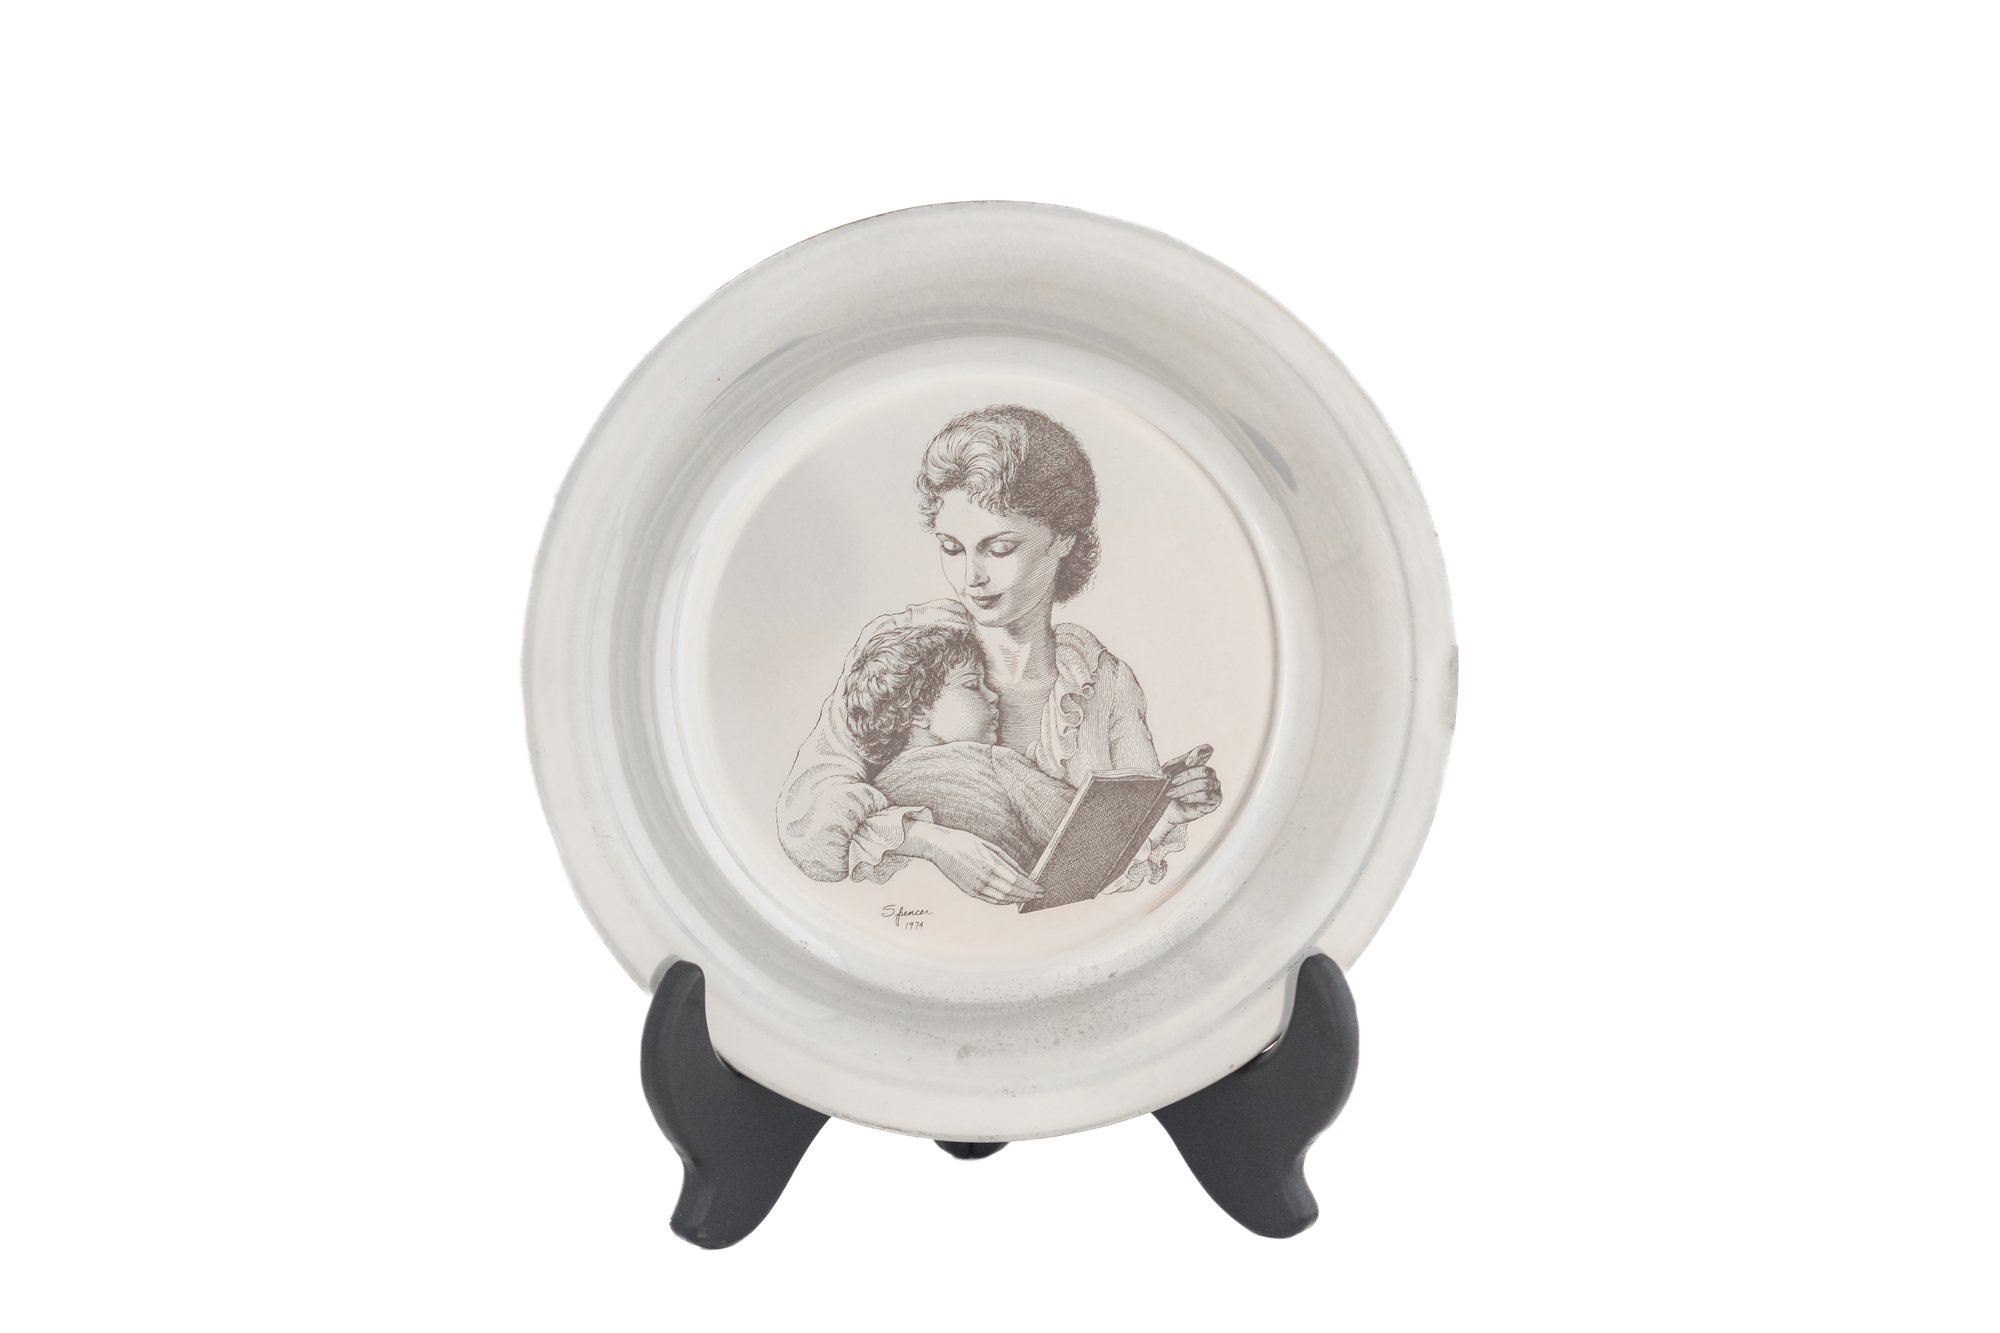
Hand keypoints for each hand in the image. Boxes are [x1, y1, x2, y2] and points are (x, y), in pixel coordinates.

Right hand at [901, 823, 1043, 905]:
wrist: (940, 847)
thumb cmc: (965, 842)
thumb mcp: (989, 846)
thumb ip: (1008, 862)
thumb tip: (1024, 874)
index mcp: (989, 864)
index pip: (1017, 881)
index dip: (1030, 887)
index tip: (1040, 888)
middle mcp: (983, 878)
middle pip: (1012, 892)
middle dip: (1028, 895)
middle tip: (1039, 895)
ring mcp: (975, 887)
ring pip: (1002, 899)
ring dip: (1018, 900)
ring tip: (1029, 898)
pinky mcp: (970, 891)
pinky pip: (991, 900)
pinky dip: (1004, 902)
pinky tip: (1012, 900)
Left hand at [1164, 758, 1221, 824]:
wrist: (1168, 810)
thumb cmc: (1169, 790)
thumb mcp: (1166, 774)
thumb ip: (1173, 765)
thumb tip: (1183, 763)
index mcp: (1198, 763)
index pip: (1206, 750)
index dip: (1200, 753)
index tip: (1188, 762)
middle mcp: (1209, 774)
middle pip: (1204, 770)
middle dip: (1186, 776)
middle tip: (1173, 782)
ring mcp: (1214, 786)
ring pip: (1205, 783)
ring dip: (1186, 788)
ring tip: (1173, 793)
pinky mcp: (1215, 800)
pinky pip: (1207, 796)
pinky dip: (1193, 797)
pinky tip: (1183, 799)